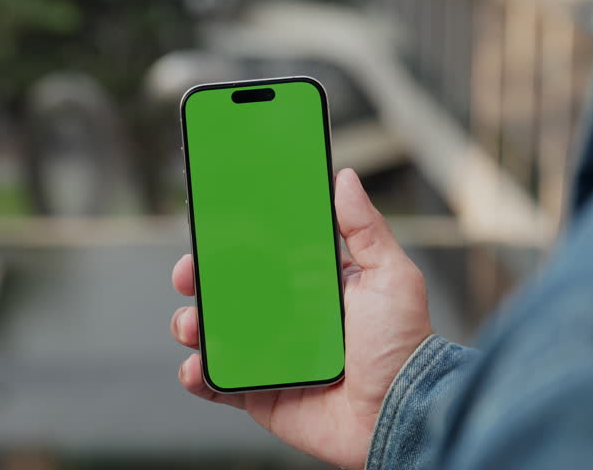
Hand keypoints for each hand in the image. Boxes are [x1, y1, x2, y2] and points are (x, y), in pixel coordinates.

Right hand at [170, 168, 431, 468]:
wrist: (402, 415)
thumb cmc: (403, 345)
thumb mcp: (390, 276)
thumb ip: (364, 228)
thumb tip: (344, 178)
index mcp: (312, 286)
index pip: (263, 255)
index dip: (232, 242)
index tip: (211, 226)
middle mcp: (287, 318)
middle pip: (228, 292)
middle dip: (198, 279)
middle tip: (188, 272)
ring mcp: (270, 356)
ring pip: (213, 334)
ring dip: (191, 324)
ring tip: (192, 324)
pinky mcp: (260, 395)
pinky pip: (217, 385)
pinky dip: (197, 376)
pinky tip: (196, 367)